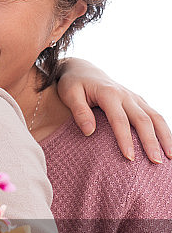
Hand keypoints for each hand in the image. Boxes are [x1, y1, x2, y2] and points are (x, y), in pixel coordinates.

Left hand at [57, 58, 171, 162]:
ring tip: (170, 157)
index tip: (129, 157)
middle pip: (143, 120)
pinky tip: (167, 146)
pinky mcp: (138, 101)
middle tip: (155, 162)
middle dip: (150, 142)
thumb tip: (89, 132)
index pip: (119, 120)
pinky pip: (155, 116)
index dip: (125, 139)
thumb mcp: (69, 94)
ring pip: (155, 117)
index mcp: (109, 94)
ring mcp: (134, 98)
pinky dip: (164, 130)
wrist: (82, 70)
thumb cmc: (73, 84)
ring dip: (165, 137)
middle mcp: (126, 95)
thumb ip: (79, 112)